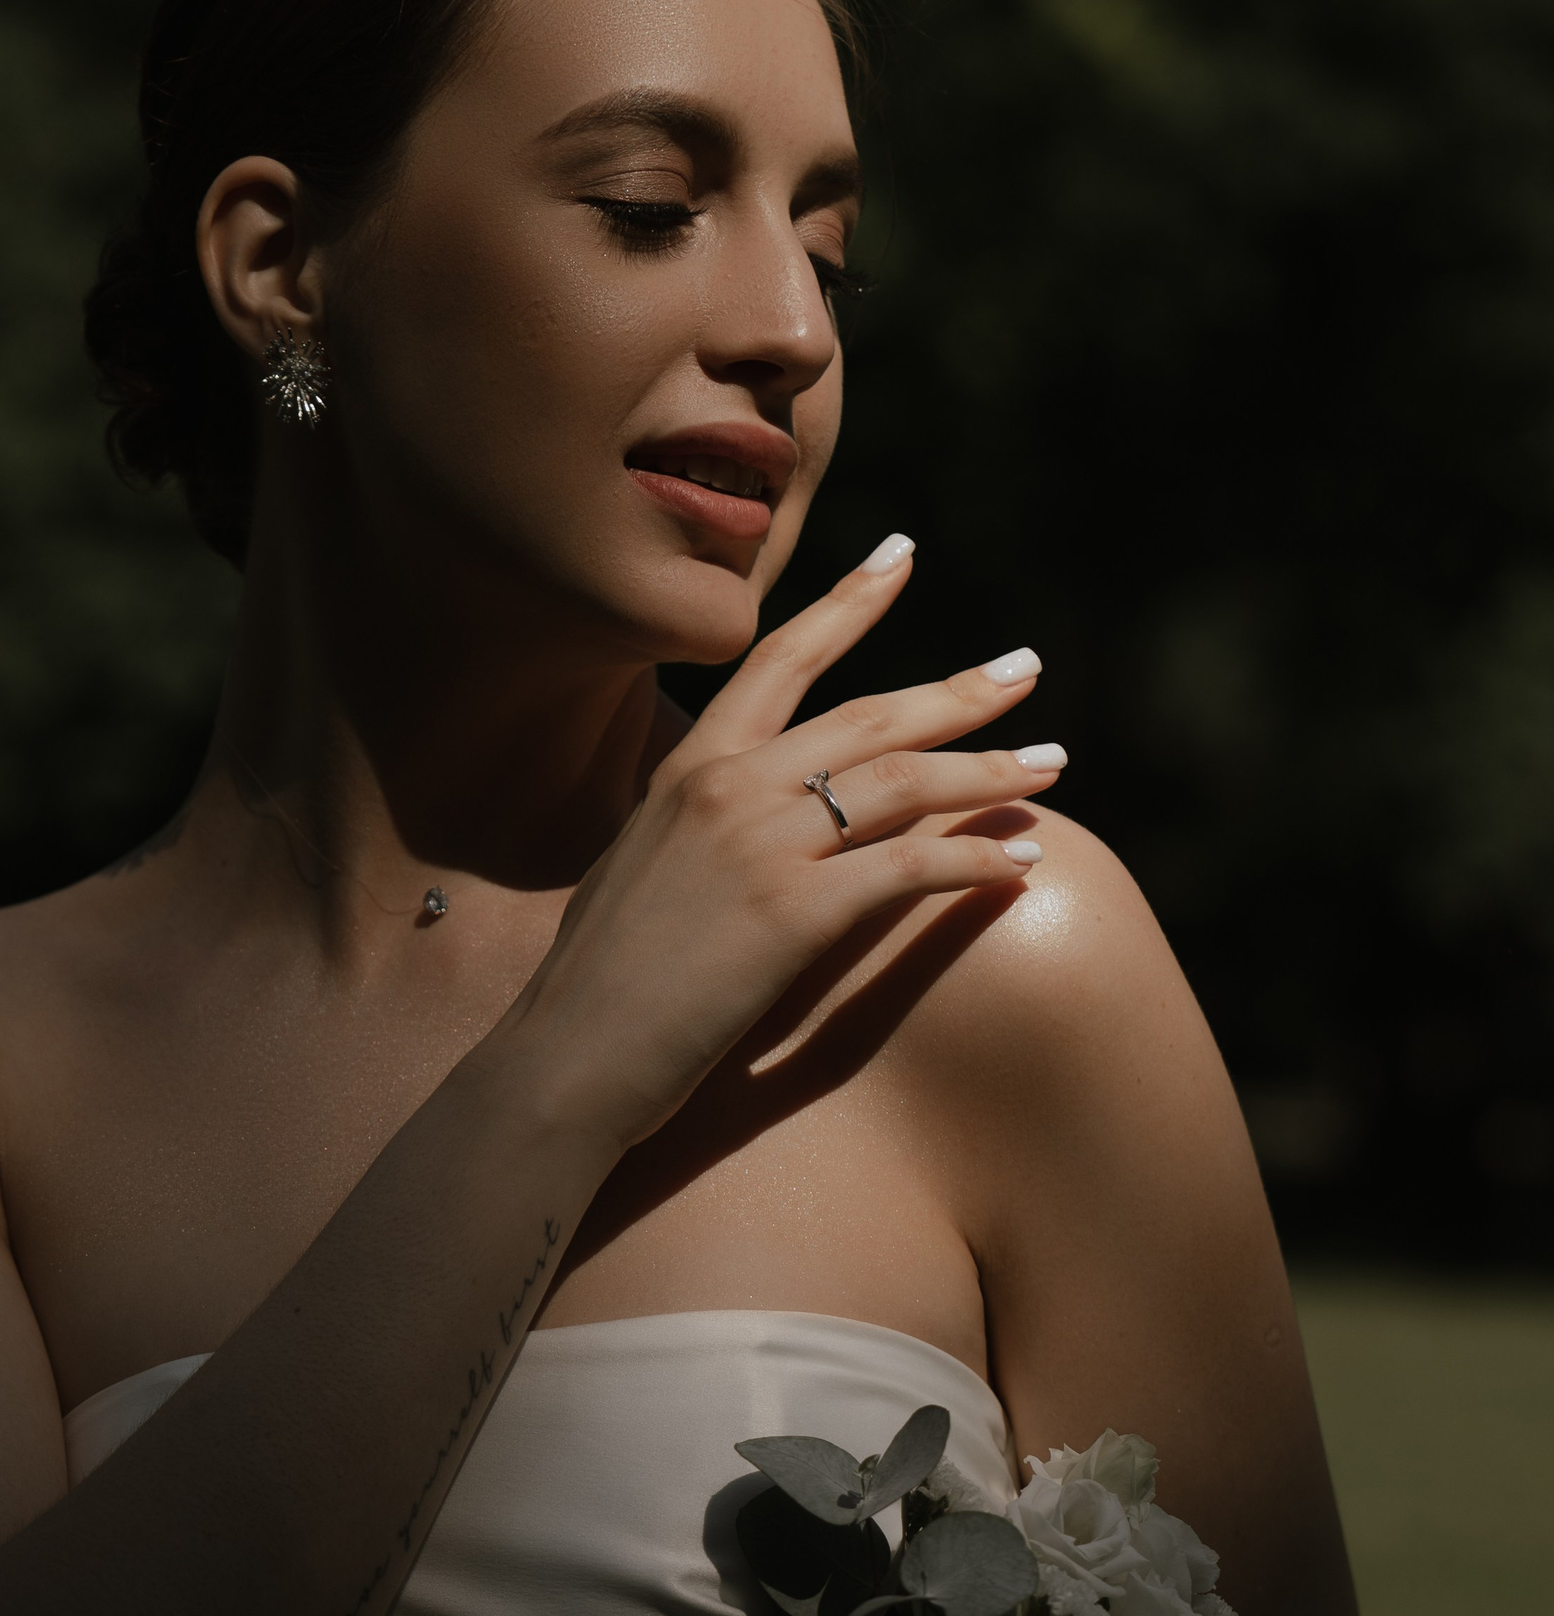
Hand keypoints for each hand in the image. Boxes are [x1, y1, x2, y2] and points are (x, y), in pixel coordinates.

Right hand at [503, 545, 1059, 1151]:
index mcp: (688, 769)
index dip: (849, 603)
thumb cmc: (596, 987)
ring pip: (904, 782)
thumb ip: (690, 829)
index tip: (900, 557)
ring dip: (989, 771)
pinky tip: (1019, 867)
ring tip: (1050, 767)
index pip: (780, 658)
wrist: (565, 1058)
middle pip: (869, 715)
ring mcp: (762, 845)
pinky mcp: (795, 912)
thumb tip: (728, 826)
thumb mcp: (636, 869)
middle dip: (960, 690)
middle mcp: (728, 787)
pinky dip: (975, 862)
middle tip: (1025, 669)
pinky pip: (910, 867)